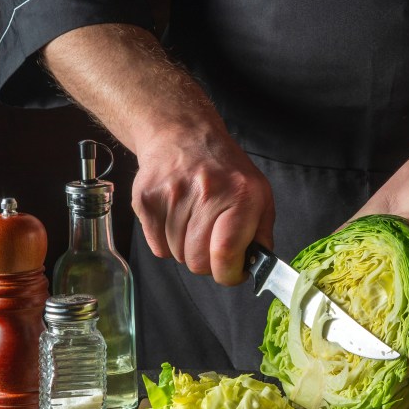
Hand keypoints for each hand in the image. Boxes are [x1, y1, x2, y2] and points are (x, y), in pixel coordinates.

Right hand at [41, 23, 274, 284]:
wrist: (182, 134)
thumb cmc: (225, 170)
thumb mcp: (259, 195)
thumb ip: (262, 235)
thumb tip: (257, 268)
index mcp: (241, 195)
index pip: (226, 253)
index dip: (229, 274)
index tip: (232, 272)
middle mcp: (207, 193)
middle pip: (198, 261)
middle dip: (207, 262)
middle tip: (211, 244)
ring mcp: (172, 196)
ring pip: (177, 256)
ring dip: (187, 249)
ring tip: (194, 222)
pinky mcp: (146, 200)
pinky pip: (157, 247)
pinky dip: (167, 242)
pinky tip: (176, 218)